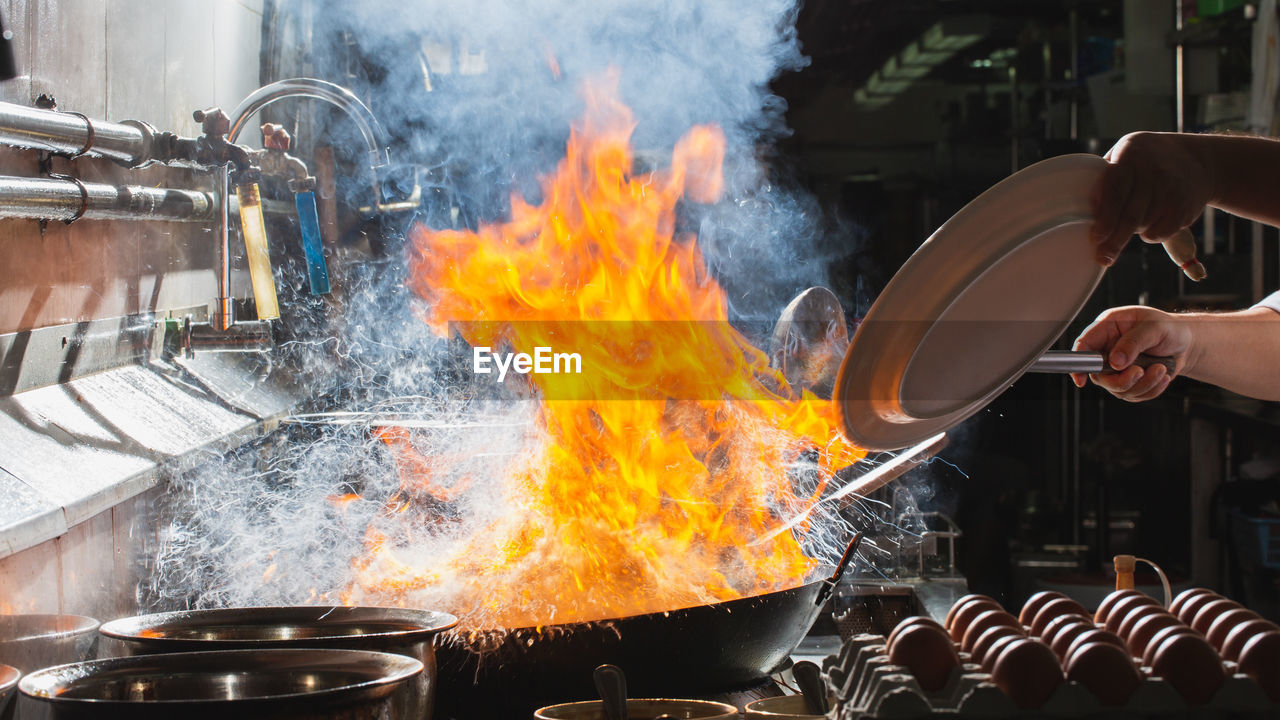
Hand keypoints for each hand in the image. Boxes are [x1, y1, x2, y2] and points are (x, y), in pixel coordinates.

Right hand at [1070, 306, 1193, 401]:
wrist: (1186, 344)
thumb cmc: (1168, 329)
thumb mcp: (1153, 328)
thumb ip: (1133, 343)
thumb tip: (1115, 362)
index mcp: (1107, 329)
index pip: (1084, 345)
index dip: (1078, 362)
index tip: (1081, 379)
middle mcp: (1108, 350)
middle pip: (1099, 375)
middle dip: (1121, 380)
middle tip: (1140, 372)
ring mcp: (1117, 369)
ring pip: (1118, 389)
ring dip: (1142, 384)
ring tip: (1161, 369)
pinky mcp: (1129, 382)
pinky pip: (1133, 395)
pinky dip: (1151, 389)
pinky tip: (1162, 376)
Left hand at [1091, 132, 1216, 266]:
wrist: (1197, 161)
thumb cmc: (1145, 163)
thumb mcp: (1124, 156)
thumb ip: (1105, 178)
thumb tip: (1081, 211)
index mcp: (1130, 154)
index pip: (1116, 190)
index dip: (1105, 217)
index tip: (1096, 237)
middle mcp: (1153, 169)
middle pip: (1130, 214)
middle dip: (1114, 240)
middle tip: (1103, 257)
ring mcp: (1172, 187)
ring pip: (1143, 224)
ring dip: (1132, 231)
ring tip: (1129, 223)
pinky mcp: (1184, 205)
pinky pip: (1160, 232)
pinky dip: (1151, 235)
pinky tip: (1149, 226)